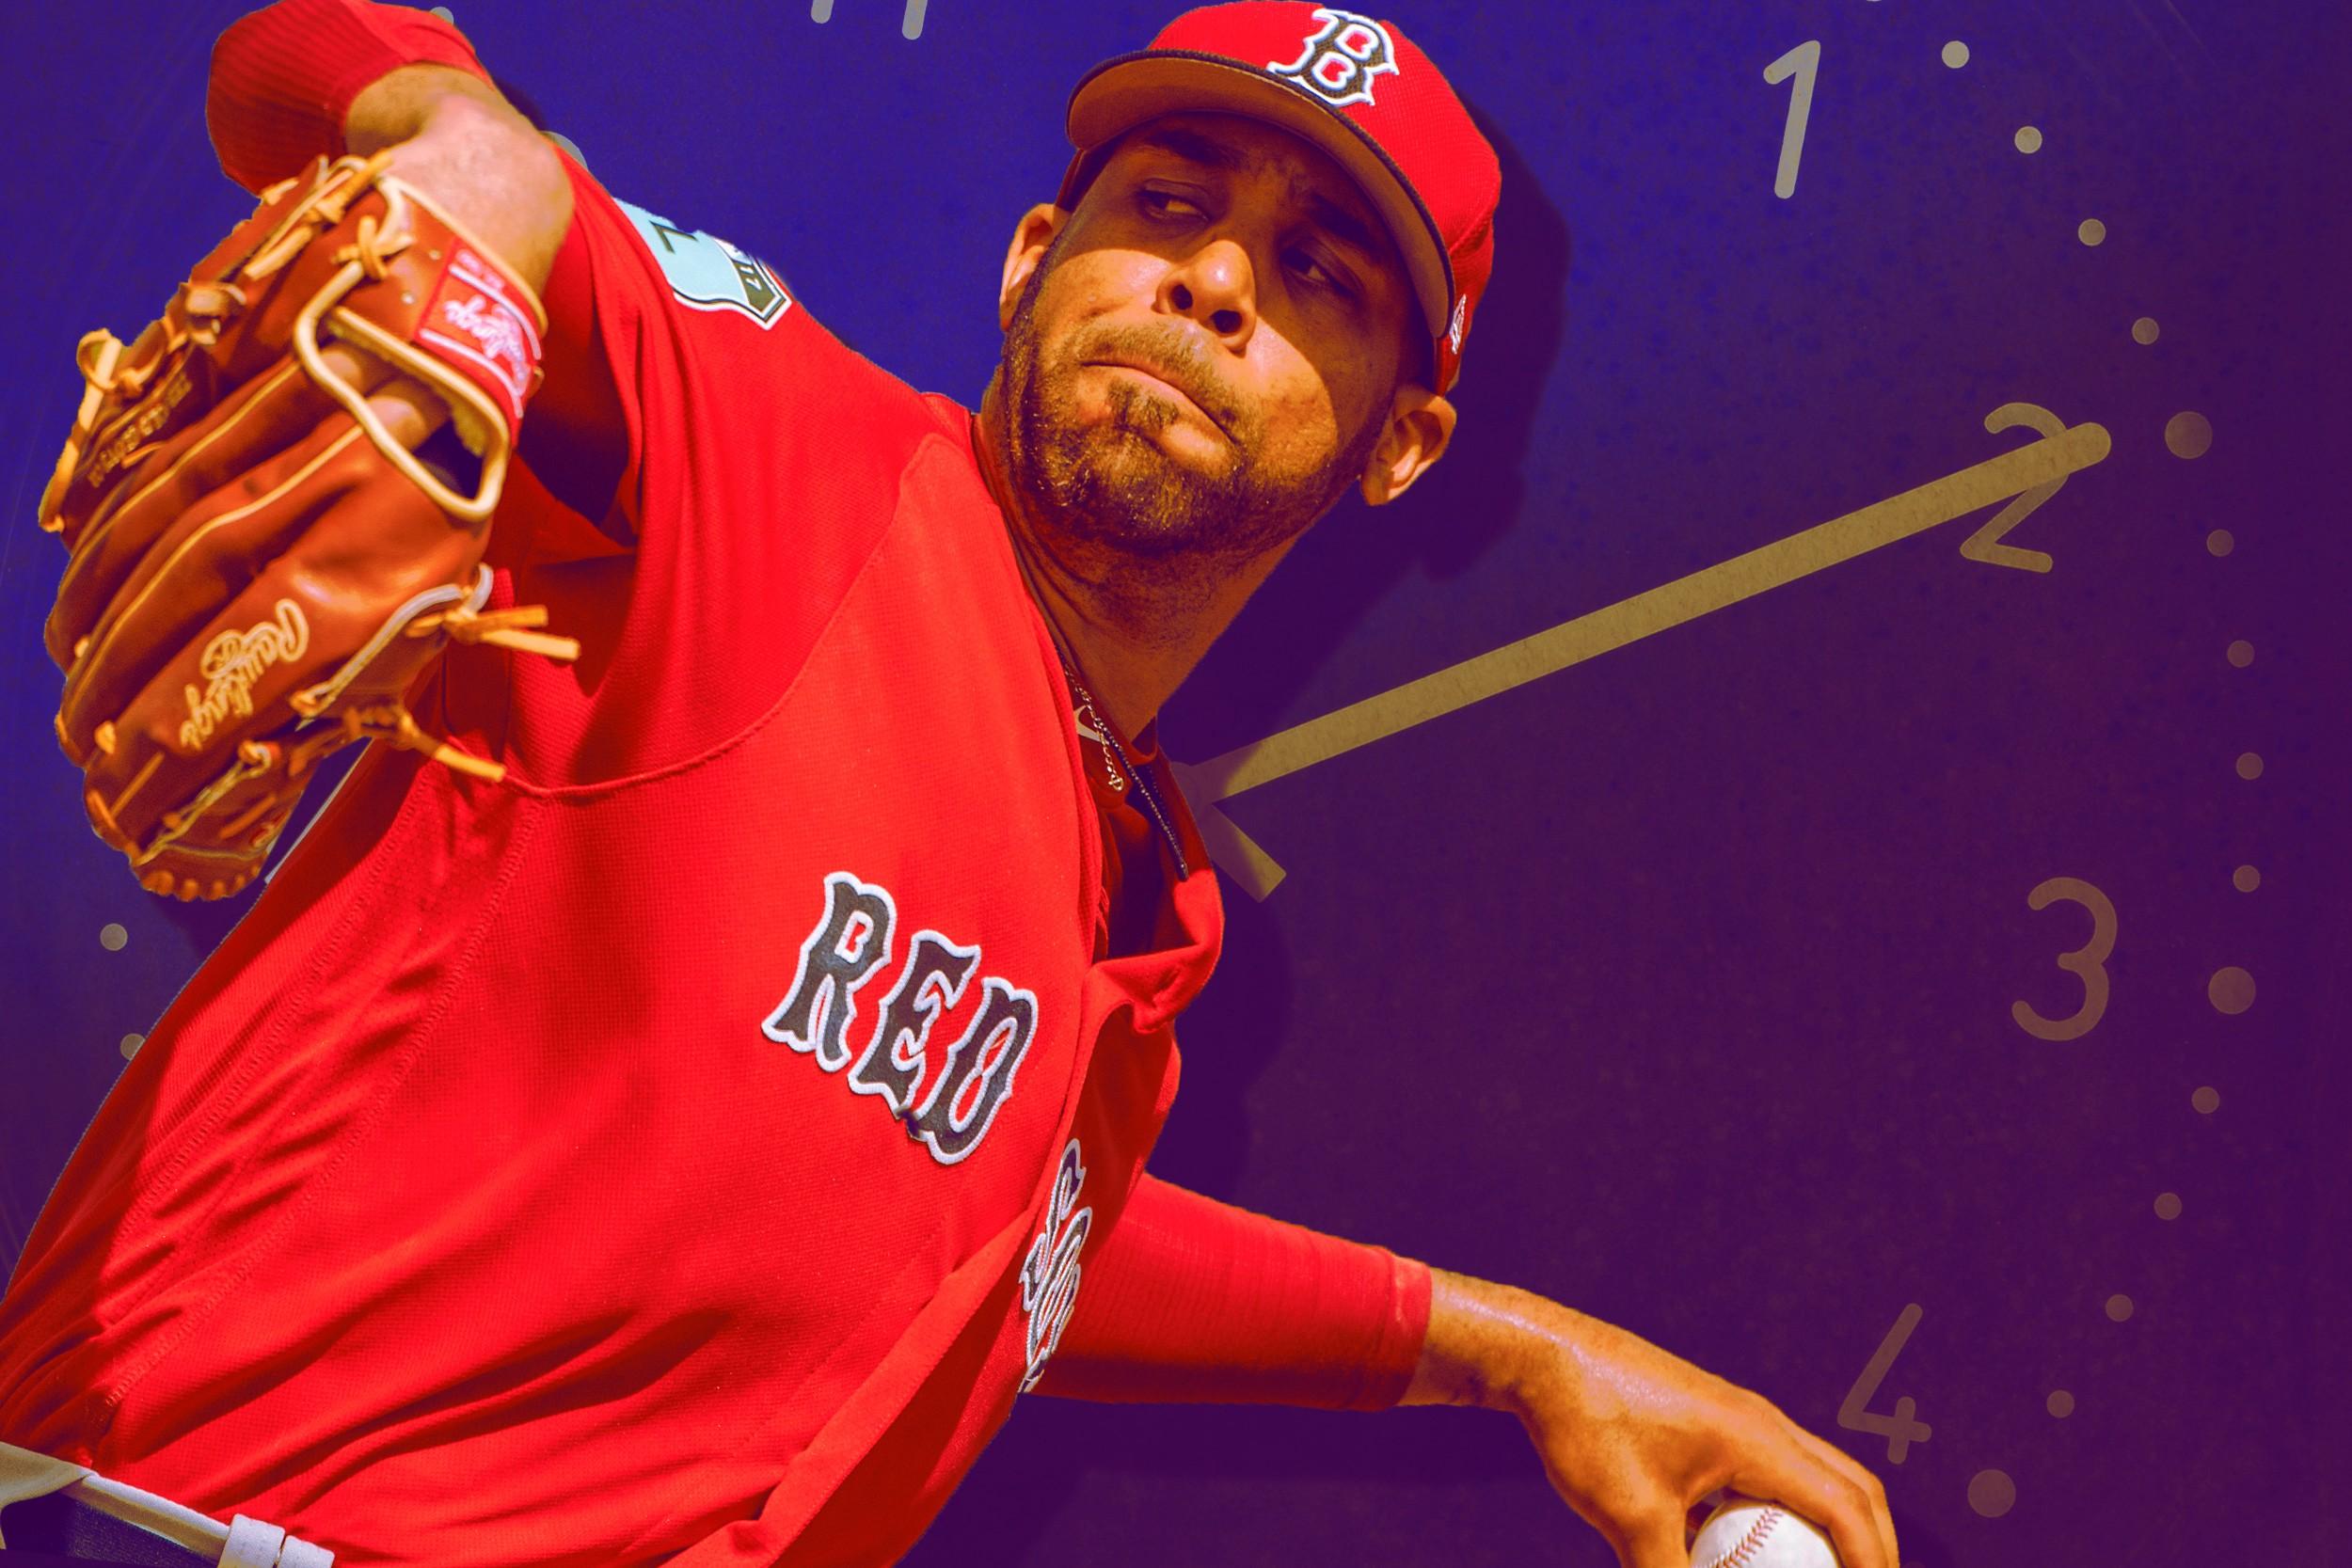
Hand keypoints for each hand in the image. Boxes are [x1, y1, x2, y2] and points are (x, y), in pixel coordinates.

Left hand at [1400, 1268, 1897, 1567]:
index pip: (1848, 1509)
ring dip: (1821, 1529)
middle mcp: (1761, 1424)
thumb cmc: (1588, 1426)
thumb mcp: (1629, 1517)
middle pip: (1849, 1486)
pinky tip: (1733, 1553)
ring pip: (1807, 1477)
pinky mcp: (1704, 1425)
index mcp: (1759, 1440)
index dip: (1873, 1564)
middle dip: (1869, 1546)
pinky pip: (1762, 1475)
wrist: (1540, 1357)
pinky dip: (1771, 1516)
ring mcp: (1734, 1420)